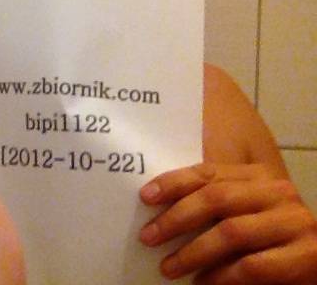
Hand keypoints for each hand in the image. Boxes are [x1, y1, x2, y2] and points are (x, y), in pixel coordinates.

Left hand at [139, 163, 316, 283]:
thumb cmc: (269, 235)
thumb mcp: (243, 210)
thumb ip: (214, 203)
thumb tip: (157, 208)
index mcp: (258, 175)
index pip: (208, 172)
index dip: (174, 182)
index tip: (145, 197)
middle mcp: (277, 192)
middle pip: (216, 198)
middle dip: (176, 218)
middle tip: (149, 237)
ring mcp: (294, 222)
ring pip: (231, 233)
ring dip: (193, 253)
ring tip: (168, 267)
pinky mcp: (308, 256)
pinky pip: (252, 267)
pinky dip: (221, 277)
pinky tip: (202, 284)